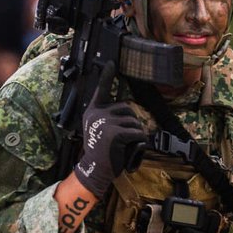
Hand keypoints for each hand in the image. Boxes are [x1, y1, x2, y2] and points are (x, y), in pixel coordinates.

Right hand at [73, 62, 147, 198]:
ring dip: (136, 134)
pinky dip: (139, 142)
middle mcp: (97, 113)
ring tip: (125, 145)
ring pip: (134, 121)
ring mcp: (105, 121)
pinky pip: (137, 132)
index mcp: (93, 111)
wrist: (94, 170)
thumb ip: (108, 119)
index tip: (111, 62)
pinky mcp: (115, 132)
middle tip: (125, 139)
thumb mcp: (101, 131)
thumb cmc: (101, 153)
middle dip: (132, 122)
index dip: (107, 75)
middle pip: (127, 108)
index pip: (101, 89)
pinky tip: (130, 148)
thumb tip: (128, 113)